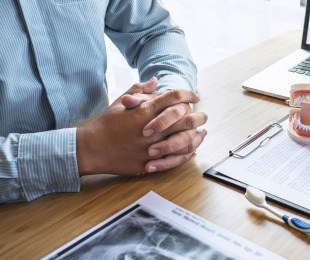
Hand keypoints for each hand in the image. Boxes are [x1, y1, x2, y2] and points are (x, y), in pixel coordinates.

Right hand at [76, 78, 202, 174]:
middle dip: (198, 116)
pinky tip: (192, 149)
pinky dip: (187, 153)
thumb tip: (155, 80)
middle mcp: (152, 128)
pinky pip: (175, 159)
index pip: (174, 97)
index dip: (188, 94)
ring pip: (184, 140)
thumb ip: (140, 89)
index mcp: (145, 110)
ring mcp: (152, 147)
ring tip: (202, 132)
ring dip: (196, 135)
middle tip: (204, 115)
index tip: (195, 95)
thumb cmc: (106, 124)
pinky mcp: (150, 162)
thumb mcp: (121, 102)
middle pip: (185, 119)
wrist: (92, 148)